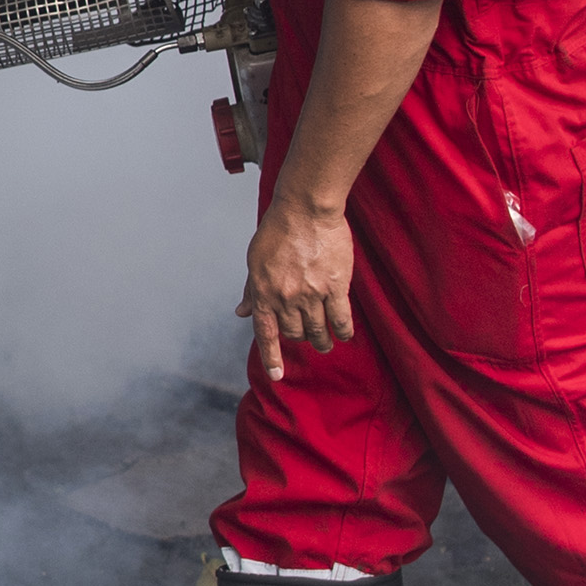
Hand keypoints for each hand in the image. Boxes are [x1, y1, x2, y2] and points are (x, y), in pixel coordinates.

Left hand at [238, 194, 356, 382]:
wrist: (305, 209)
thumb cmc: (277, 231)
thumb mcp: (255, 260)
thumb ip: (251, 290)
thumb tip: (241, 313)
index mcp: (264, 292)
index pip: (266, 334)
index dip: (271, 358)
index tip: (276, 376)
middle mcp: (286, 298)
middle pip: (294, 333)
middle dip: (299, 339)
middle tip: (306, 337)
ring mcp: (312, 294)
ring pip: (318, 331)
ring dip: (322, 341)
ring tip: (326, 344)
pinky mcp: (336, 287)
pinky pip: (341, 319)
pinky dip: (343, 331)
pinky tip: (344, 335)